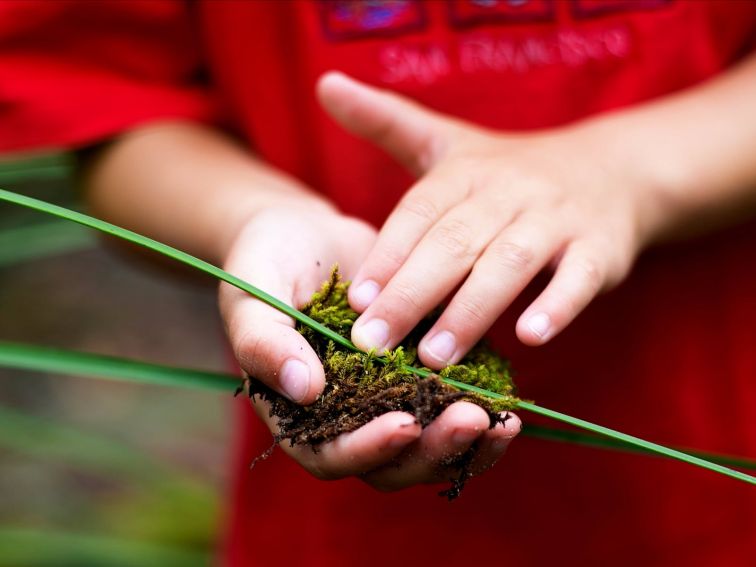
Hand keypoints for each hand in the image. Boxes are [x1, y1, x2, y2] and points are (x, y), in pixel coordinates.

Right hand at [220, 206, 520, 488]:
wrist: (305, 234)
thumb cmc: (264, 264)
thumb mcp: (253, 296)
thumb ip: (266, 343)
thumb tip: (305, 388)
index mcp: (299, 413)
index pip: (331, 454)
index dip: (368, 449)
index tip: (404, 425)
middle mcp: (345, 418)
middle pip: (390, 464)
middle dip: (432, 450)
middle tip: (471, 420)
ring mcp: (385, 400)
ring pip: (428, 446)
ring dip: (466, 443)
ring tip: (503, 422)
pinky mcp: (419, 375)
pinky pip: (450, 408)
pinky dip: (481, 412)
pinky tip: (509, 402)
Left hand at [318, 72, 654, 368]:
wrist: (611, 169)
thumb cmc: (508, 171)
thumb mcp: (446, 142)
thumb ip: (386, 122)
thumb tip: (325, 85)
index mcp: (465, 171)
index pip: (418, 212)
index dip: (386, 254)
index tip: (354, 299)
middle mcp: (508, 191)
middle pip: (453, 242)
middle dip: (410, 294)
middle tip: (372, 343)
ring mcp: (556, 219)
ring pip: (509, 263)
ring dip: (470, 311)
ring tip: (432, 358)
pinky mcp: (599, 248)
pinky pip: (579, 277)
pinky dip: (557, 305)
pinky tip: (529, 337)